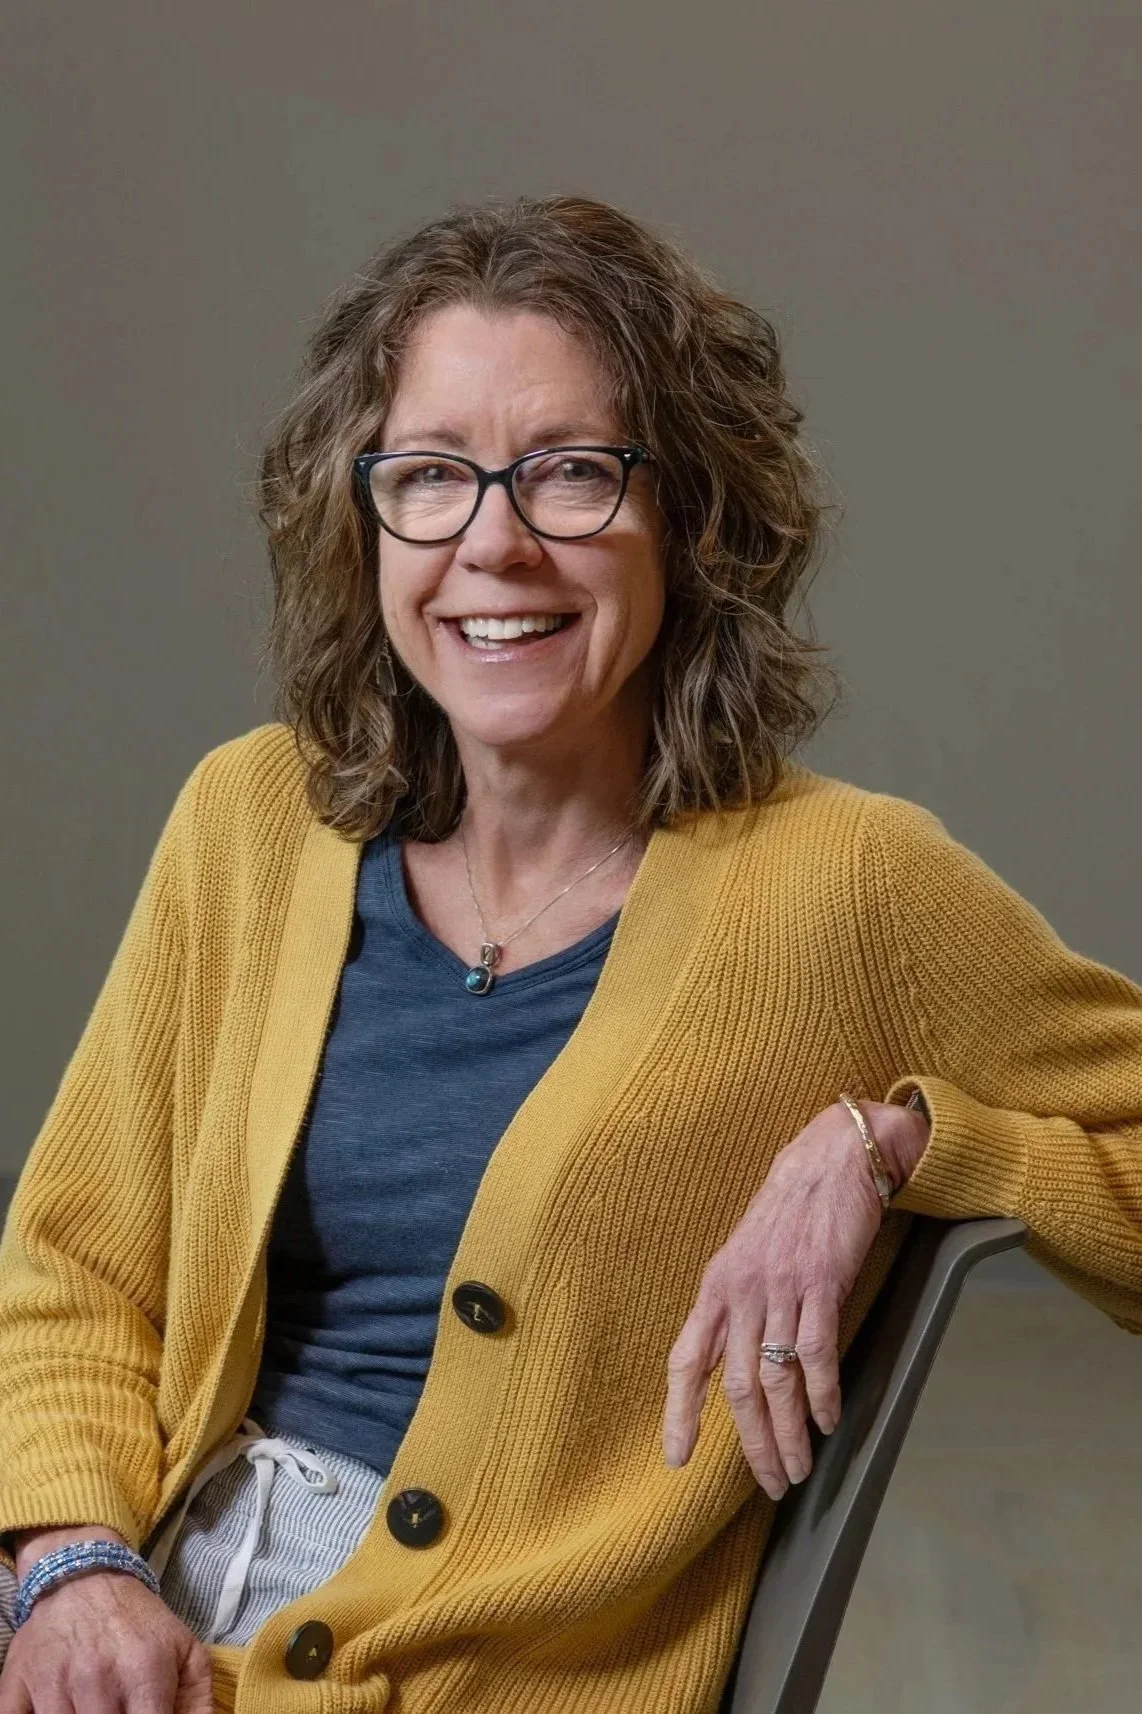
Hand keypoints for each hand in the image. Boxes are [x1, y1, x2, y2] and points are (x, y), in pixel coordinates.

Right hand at [0, 1554, 211, 1713]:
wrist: (83, 1577)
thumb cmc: (137, 1622)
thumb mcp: (184, 1650)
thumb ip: (199, 1702)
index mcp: (144, 1671)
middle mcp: (96, 1680)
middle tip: (122, 1710)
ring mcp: (52, 1685)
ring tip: (98, 1708)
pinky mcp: (15, 1686)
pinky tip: (61, 1709)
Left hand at [661, 1098, 929, 1499]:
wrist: (834, 1156)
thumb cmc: (791, 1206)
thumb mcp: (747, 1254)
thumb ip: (737, 1303)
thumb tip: (731, 1358)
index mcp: (717, 1286)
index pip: (687, 1359)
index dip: (680, 1411)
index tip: (677, 1458)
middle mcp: (742, 1291)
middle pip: (737, 1386)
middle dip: (752, 1444)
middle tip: (769, 1483)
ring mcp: (782, 1289)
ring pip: (777, 1380)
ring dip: (789, 1434)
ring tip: (800, 1468)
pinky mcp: (822, 1284)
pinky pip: (818, 1354)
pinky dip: (824, 1395)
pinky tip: (830, 1421)